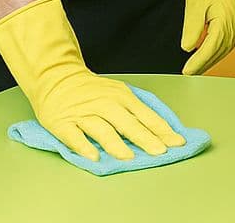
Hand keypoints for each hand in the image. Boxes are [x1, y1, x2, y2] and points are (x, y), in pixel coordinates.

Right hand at [0, 0, 185, 160]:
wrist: (57, 77)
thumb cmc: (93, 91)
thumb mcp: (118, 93)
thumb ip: (135, 111)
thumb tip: (160, 132)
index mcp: (122, 97)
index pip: (146, 116)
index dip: (162, 130)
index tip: (177, 142)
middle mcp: (105, 104)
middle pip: (127, 123)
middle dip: (145, 138)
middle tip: (159, 152)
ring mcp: (83, 113)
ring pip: (102, 130)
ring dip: (116, 144)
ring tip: (129, 157)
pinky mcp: (63, 123)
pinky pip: (74, 136)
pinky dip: (84, 147)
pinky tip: (93, 157)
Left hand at [181, 0, 234, 75]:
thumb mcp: (195, 3)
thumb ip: (192, 26)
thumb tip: (188, 47)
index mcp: (225, 19)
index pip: (212, 45)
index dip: (199, 60)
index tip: (187, 70)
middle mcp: (234, 25)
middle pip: (219, 51)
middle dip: (203, 64)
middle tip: (188, 74)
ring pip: (224, 50)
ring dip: (210, 61)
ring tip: (195, 70)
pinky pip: (226, 45)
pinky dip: (216, 54)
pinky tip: (207, 58)